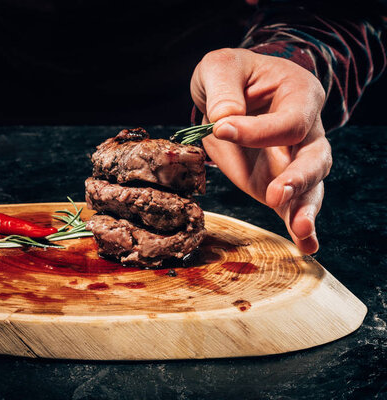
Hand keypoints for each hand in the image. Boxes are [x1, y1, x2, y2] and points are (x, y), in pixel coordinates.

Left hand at [191, 48, 331, 253]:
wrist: (229, 90)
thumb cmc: (230, 74)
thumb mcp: (221, 67)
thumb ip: (224, 89)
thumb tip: (226, 121)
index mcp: (299, 95)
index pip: (290, 121)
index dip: (257, 130)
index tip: (221, 128)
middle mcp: (306, 130)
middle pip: (316, 157)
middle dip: (299, 177)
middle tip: (278, 193)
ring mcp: (293, 160)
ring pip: (311, 187)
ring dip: (305, 209)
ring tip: (300, 231)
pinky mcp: (277, 182)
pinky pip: (293, 206)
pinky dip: (300, 227)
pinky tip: (306, 247)